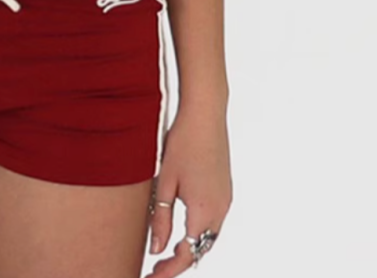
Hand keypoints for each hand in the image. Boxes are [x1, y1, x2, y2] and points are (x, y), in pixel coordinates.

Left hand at [145, 104, 231, 275]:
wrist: (205, 115)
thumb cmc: (183, 142)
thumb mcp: (165, 182)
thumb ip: (161, 219)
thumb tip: (156, 249)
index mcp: (204, 211)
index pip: (187, 254)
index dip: (168, 270)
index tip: (151, 277)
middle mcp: (220, 210)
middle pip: (201, 250)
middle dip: (179, 263)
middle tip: (155, 269)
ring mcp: (225, 200)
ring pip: (209, 237)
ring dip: (190, 248)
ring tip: (165, 253)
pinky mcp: (225, 190)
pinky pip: (213, 222)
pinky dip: (199, 232)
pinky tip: (183, 229)